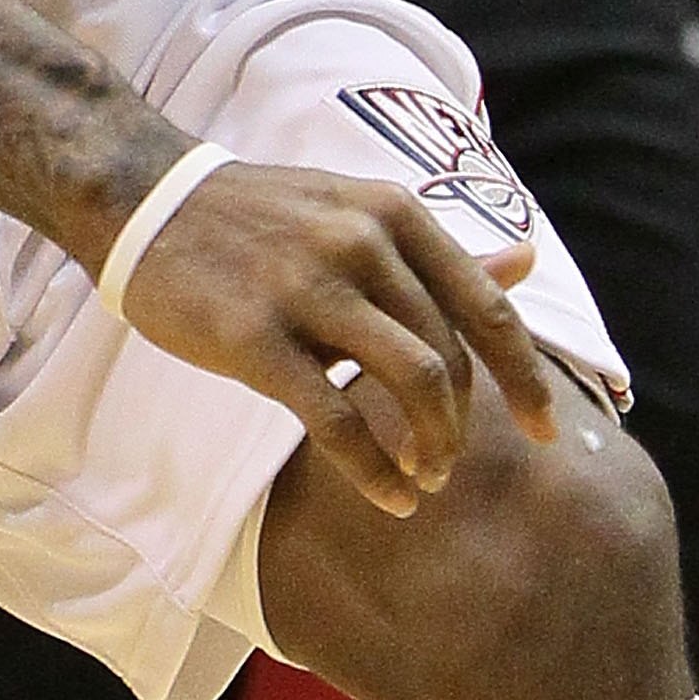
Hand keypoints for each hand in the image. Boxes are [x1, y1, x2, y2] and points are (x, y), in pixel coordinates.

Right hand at [115, 161, 557, 516]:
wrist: (151, 204)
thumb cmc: (264, 219)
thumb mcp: (358, 213)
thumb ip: (439, 253)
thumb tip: (528, 263)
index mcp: (395, 212)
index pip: (486, 306)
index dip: (526, 376)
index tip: (548, 430)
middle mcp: (361, 242)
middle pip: (450, 355)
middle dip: (463, 424)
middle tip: (450, 463)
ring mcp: (308, 289)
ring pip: (410, 383)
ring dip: (431, 445)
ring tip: (425, 478)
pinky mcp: (255, 338)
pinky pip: (334, 418)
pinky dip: (374, 468)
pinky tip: (388, 495)